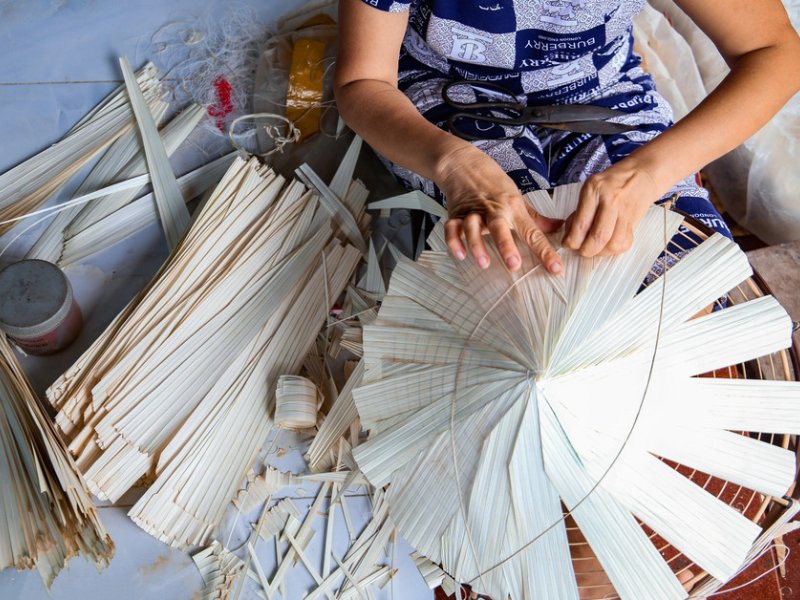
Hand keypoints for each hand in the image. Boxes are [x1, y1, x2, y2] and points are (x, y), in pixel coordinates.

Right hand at [436, 144, 563, 273]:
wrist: (465, 165)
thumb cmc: (494, 184)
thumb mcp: (517, 198)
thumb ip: (536, 218)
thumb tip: (559, 227)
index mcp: (513, 208)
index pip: (532, 232)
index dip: (544, 251)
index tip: (555, 268)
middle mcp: (494, 210)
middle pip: (500, 227)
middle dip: (506, 246)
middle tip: (513, 264)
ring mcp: (473, 212)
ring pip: (473, 228)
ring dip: (477, 245)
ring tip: (483, 263)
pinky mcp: (456, 214)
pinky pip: (452, 228)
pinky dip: (454, 241)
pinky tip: (460, 254)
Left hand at [563, 158, 662, 256]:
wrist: (643, 173)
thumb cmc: (613, 182)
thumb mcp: (591, 188)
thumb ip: (580, 210)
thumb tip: (570, 234)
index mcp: (594, 190)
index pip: (581, 223)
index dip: (572, 240)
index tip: (568, 244)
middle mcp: (610, 200)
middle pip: (597, 237)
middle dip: (586, 251)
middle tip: (581, 250)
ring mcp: (624, 211)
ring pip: (612, 244)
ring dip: (600, 253)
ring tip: (595, 248)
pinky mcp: (634, 221)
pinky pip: (624, 243)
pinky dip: (614, 250)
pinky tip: (608, 244)